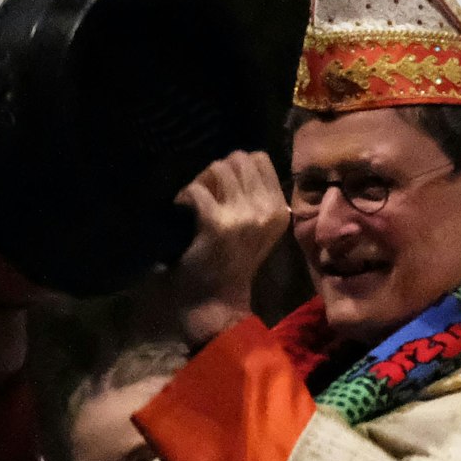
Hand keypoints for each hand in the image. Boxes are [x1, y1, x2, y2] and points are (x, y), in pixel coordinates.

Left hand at [170, 151, 291, 345]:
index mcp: (280, 209)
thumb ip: (254, 196)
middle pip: (238, 159)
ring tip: (192, 201)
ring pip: (217, 168)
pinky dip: (184, 197)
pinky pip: (196, 190)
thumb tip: (233, 161)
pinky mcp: (217, 224)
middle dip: (216, 171)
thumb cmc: (233, 264)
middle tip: (204, 193)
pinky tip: (181, 212)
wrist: (217, 302)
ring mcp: (243, 216)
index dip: (237, 166)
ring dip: (200, 181)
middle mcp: (267, 209)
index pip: (260, 159)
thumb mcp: (258, 228)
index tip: (223, 186)